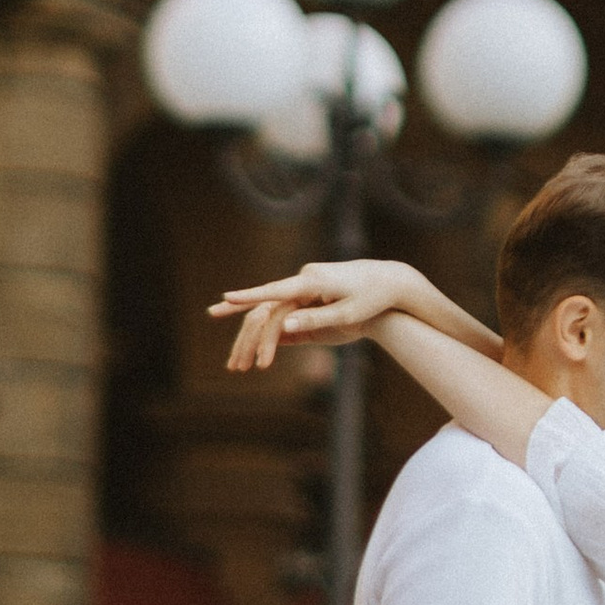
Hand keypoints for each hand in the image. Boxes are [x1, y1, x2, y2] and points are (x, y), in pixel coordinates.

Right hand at [211, 258, 424, 372]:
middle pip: (269, 296)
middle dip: (241, 307)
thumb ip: (314, 321)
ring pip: (277, 300)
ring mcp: (309, 279)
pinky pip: (287, 300)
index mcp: (312, 282)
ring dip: (258, 317)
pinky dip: (271, 311)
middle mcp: (306, 276)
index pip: (275, 291)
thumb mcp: (346, 315)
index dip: (249, 296)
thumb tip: (284, 328)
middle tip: (212, 311)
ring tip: (224, 315)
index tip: (227, 297)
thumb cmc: (372, 301)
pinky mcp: (314, 285)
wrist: (392, 280)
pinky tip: (253, 315)